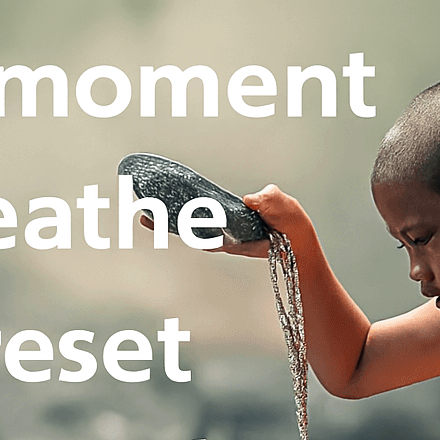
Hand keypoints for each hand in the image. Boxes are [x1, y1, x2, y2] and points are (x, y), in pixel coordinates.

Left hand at [138, 183, 312, 257]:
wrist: (298, 240)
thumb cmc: (291, 226)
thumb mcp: (284, 209)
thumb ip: (269, 200)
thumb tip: (249, 198)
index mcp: (235, 236)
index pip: (202, 231)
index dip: (182, 225)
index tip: (162, 220)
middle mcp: (225, 238)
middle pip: (191, 230)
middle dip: (167, 223)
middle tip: (141, 216)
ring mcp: (225, 233)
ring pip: (193, 227)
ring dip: (172, 221)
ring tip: (146, 214)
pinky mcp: (228, 227)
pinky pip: (202, 222)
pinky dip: (185, 217)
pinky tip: (172, 209)